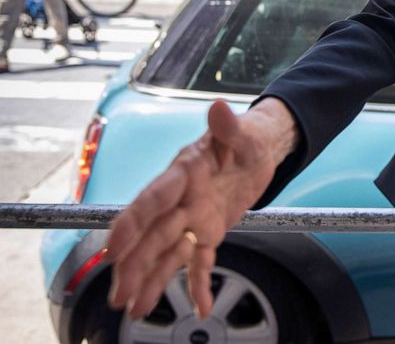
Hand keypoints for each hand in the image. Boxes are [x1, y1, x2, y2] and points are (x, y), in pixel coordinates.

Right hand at [105, 98, 295, 319]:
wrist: (259, 148)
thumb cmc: (245, 138)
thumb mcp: (243, 133)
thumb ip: (229, 127)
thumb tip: (219, 108)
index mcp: (184, 173)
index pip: (153, 200)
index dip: (132, 223)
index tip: (113, 247)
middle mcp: (182, 200)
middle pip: (153, 235)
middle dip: (134, 265)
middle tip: (119, 294)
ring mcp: (194, 218)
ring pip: (168, 253)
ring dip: (152, 280)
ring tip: (134, 308)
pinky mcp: (210, 232)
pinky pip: (201, 261)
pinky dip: (199, 284)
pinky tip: (200, 307)